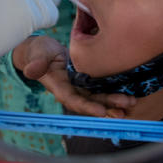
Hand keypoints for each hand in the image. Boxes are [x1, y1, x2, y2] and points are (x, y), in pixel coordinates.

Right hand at [12, 36, 134, 116]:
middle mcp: (72, 91)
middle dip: (108, 106)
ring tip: (131, 103)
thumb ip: (36, 62)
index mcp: (59, 88)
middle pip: (91, 102)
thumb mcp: (36, 54)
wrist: (44, 51)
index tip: (100, 111)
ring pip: (99, 97)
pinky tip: (129, 93)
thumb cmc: (39, 52)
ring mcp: (81, 87)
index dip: (86, 106)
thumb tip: (31, 70)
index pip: (73, 100)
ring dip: (115, 101)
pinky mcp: (89, 80)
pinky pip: (103, 88)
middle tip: (125, 108)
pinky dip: (115, 91)